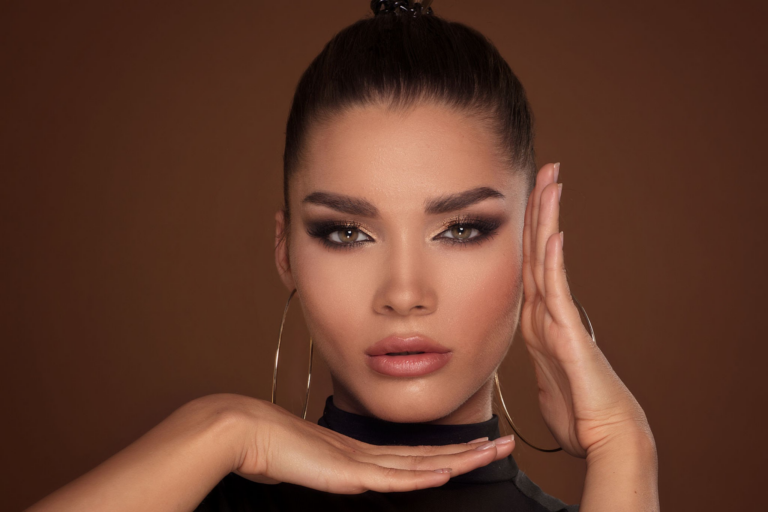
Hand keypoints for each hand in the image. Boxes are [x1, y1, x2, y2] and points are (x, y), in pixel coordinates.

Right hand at [222, 395, 514, 493]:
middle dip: (470, 450)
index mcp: (364, 454)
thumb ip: (330, 468)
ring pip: (422, 463)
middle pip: (430, 455)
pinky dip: (422, 476)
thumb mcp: (311, 463)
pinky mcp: (348, 471)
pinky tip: (446, 473)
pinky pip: (393, 477)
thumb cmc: (273, 448)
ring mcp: (361, 461)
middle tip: (506, 442)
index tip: (477, 446)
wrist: (248, 430)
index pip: (418, 456)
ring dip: (460, 459)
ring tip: (492, 450)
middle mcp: (370, 454)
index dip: (451, 452)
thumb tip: (335, 470)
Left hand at [520, 162, 652, 457]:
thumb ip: (537, 354)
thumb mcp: (544, 375)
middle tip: (546, 167)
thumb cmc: (576, 412)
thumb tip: (531, 347)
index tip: (525, 194)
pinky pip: (556, 294)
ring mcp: (559, 321)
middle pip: (539, 250)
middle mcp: (547, 313)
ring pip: (546, 261)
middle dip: (540, 207)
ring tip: (552, 180)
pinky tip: (552, 233)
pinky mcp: (569, 336)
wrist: (604, 436)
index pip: (527, 262)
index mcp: (537, 319)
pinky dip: (553, 263)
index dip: (527, 227)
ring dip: (547, 220)